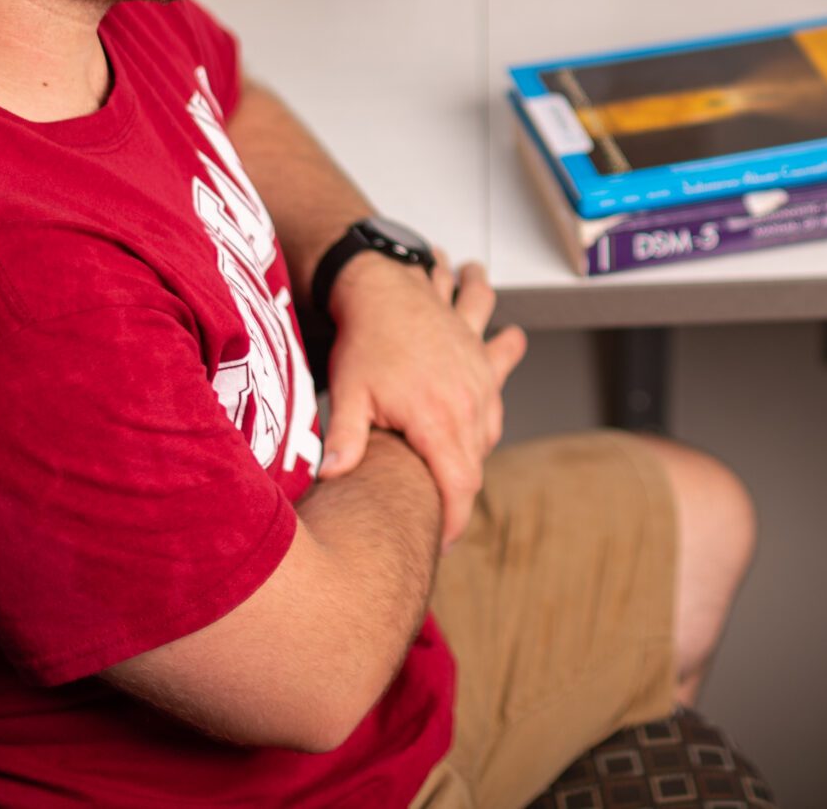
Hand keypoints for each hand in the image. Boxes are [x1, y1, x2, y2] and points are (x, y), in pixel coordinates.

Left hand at [316, 252, 527, 546]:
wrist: (386, 282)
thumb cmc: (365, 338)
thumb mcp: (349, 394)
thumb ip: (346, 441)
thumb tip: (332, 478)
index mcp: (439, 417)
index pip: (460, 486)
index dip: (452, 521)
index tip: (439, 543)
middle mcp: (470, 400)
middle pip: (474, 468)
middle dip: (456, 498)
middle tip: (429, 518)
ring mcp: (481, 380)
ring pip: (488, 437)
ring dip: (469, 458)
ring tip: (441, 475)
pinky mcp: (483, 364)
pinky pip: (494, 408)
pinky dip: (481, 425)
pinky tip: (462, 432)